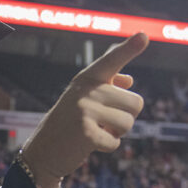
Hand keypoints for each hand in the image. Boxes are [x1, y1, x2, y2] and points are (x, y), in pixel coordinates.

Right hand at [22, 32, 148, 187]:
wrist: (42, 151)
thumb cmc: (67, 123)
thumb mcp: (83, 99)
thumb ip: (107, 85)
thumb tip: (129, 79)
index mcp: (88, 78)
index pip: (112, 60)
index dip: (129, 48)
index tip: (144, 35)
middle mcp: (87, 90)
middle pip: (136, 103)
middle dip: (125, 118)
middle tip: (103, 122)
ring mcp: (85, 110)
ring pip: (128, 123)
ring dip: (117, 133)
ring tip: (96, 131)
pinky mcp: (86, 133)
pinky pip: (115, 142)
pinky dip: (107, 146)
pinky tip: (89, 144)